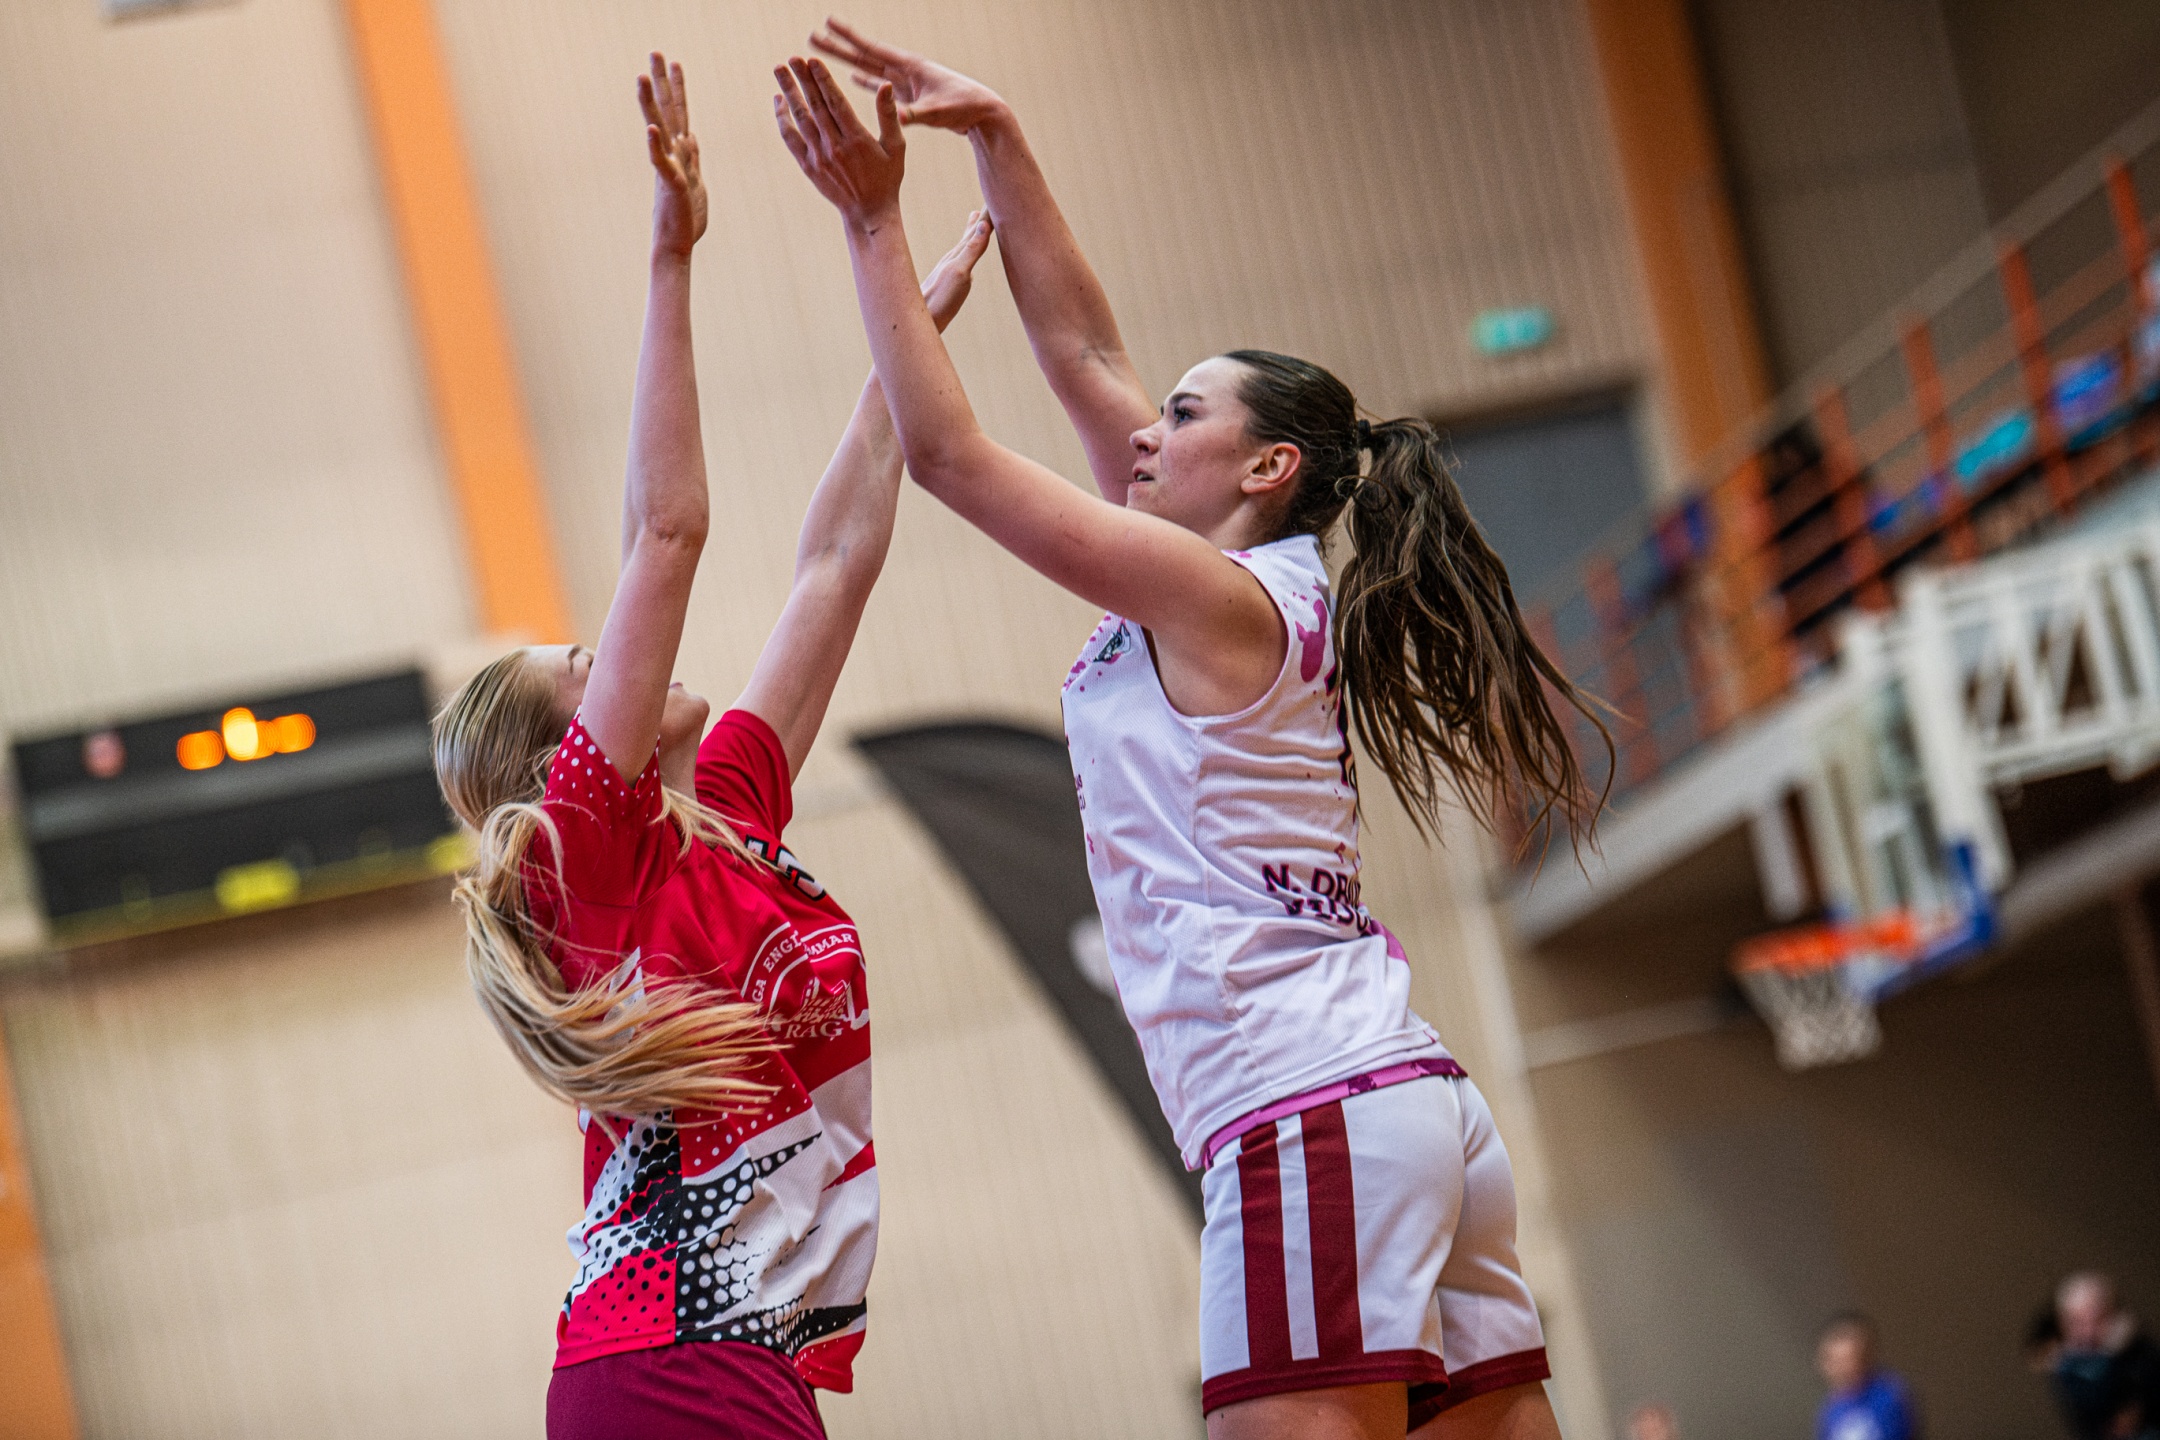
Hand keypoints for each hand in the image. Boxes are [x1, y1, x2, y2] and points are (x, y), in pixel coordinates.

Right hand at [640, 53, 705, 257]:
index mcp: (680, 154)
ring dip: (650, 103)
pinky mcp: (671, 184)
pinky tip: (652, 128)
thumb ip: (691, 158)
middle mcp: (671, 155)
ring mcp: (668, 167)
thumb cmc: (685, 219)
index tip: (674, 63)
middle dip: (661, 81)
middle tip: (656, 52)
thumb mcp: (694, 181)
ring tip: (642, 77)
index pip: (679, 113)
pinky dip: (656, 146)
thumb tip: (691, 137)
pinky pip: (661, 162)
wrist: (675, 247)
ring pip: (659, 130)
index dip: (676, 88)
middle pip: (666, 111)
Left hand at [774, 57, 903, 226]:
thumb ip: (889, 115)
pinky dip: (783, 119)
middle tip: (792, 58)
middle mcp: (835, 147)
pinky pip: (791, 138)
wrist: (868, 212)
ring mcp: (819, 157)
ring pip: (800, 118)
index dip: (822, 80)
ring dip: (789, 93)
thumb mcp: (896, 147)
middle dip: (802, 80)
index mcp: (857, 139)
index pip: (836, 103)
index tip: (812, 61)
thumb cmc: (887, 177)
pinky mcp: (808, 166)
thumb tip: (884, 86)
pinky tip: (778, 101)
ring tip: (780, 70)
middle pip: (815, 106)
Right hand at [810, 18, 1008, 133]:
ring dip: (847, 62)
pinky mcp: (909, 96)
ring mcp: (905, 83)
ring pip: (869, 70)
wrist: (982, 113)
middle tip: (813, 35)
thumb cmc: (964, 107)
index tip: (827, 22)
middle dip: (839, 47)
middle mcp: (904, 71)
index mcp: (909, 67)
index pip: (872, 49)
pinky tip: (853, 79)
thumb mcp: (937, 112)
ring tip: (826, 53)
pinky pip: (881, 87)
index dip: (849, 37)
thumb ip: (916, 115)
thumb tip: (898, 120)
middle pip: (864, 56)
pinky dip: (867, 83)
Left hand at [922, 210, 993, 331]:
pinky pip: (961, 262)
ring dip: (972, 234)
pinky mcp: (946, 285)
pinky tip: (963, 260)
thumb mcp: (959, 273)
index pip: (976, 230)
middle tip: (985, 205)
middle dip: (979, 220)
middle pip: (968, 235)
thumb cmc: (940, 300)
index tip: (994, 198)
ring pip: (963, 247)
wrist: (920, 321)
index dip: (986, 216)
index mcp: (957, 255)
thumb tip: (982, 225)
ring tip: (974, 222)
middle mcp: (952, 260)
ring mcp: (948, 272)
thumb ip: (971, 250)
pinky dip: (966, 254)